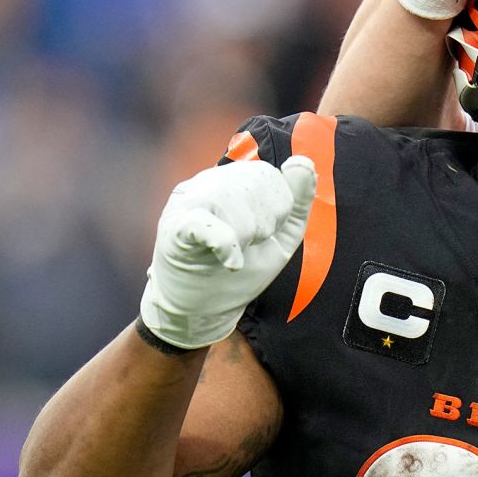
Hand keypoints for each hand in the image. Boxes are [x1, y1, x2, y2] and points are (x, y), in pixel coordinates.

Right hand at [139, 156, 316, 349]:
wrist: (201, 312)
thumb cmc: (238, 273)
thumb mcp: (279, 239)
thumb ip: (296, 202)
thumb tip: (304, 164)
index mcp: (229, 183)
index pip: (267, 174)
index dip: (278, 209)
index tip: (264, 236)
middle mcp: (204, 184)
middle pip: (251, 180)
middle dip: (264, 221)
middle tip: (250, 246)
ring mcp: (185, 203)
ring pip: (230, 197)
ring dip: (246, 233)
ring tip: (236, 254)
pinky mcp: (173, 229)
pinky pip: (203, 222)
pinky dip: (225, 243)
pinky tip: (232, 261)